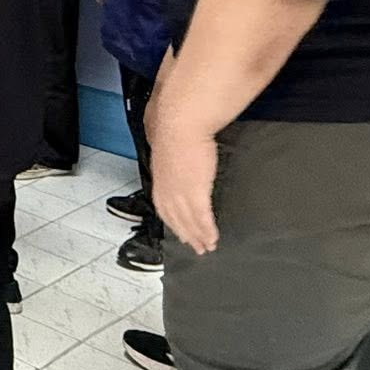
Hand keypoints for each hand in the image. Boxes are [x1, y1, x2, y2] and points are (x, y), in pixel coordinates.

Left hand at [149, 120, 220, 255]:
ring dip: (198, 237)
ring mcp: (179, 191)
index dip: (171, 220)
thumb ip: (160, 140)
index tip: (178, 229)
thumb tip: (156, 133)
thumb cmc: (169, 122)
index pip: (163, 205)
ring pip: (188, 221)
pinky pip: (202, 218)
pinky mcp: (196, 192)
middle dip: (185, 234)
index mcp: (159, 176)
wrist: (179, 122)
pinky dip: (207, 230)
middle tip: (195, 247)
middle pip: (175, 218)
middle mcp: (166, 188)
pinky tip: (213, 239)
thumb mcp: (157, 133)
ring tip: (207, 247)